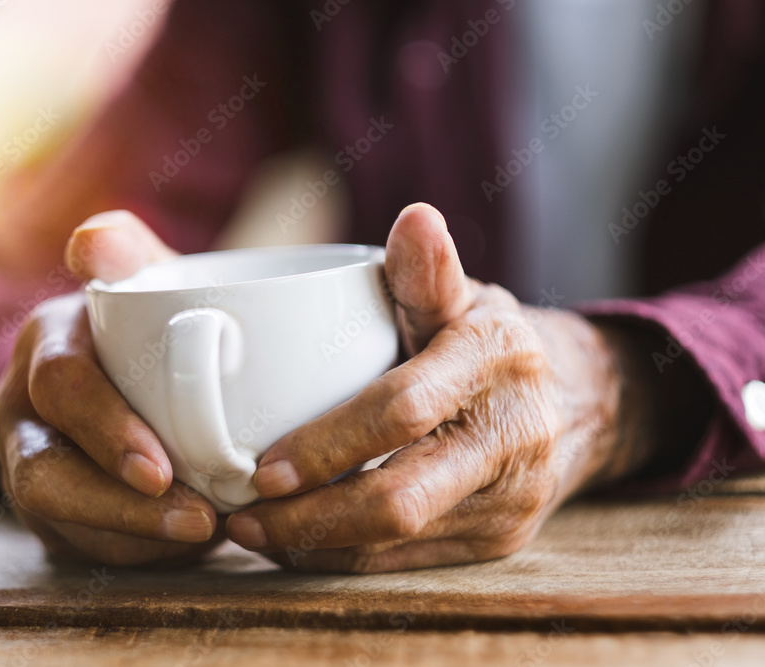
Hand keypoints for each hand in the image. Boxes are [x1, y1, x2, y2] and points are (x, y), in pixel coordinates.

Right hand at [0, 210, 225, 566]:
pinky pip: (78, 544)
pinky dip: (135, 551)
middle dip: (118, 505)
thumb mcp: (145, 278)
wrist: (143, 363)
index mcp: (47, 343)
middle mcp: (20, 406)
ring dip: (132, 538)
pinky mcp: (47, 507)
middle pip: (44, 472)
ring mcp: (26, 461)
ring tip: (206, 537)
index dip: (105, 429)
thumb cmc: (153, 321)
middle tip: (202, 519)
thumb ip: (127, 252)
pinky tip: (187, 545)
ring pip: (57, 519)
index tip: (162, 469)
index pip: (61, 386)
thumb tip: (92, 241)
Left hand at [225, 203, 654, 571]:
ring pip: (400, 544)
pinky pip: (412, 564)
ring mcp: (511, 502)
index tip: (259, 468)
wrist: (577, 403)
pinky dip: (347, 558)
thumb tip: (415, 217)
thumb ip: (427, 272)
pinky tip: (299, 545)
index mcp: (496, 362)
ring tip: (252, 534)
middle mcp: (512, 440)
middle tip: (240, 518)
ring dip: (317, 546)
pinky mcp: (500, 541)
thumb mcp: (466, 298)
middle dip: (310, 519)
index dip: (326, 444)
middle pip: (401, 501)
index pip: (402, 410)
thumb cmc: (490, 343)